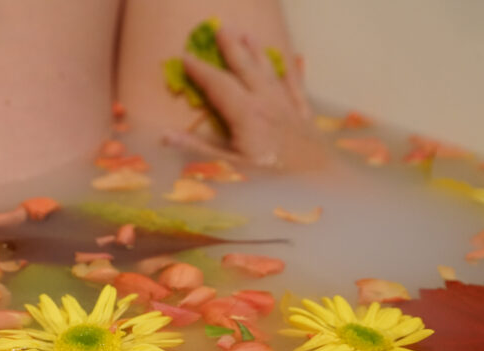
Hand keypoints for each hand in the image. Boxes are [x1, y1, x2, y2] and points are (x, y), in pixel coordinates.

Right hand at [163, 28, 325, 170]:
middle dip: (232, 48)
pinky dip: (291, 74)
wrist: (317, 189)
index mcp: (246, 115)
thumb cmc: (271, 184)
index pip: (218, 85)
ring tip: (249, 34)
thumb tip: (166, 136)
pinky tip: (290, 63)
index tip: (186, 57)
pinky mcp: (306, 119)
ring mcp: (288, 109)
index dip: (201, 71)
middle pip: (246, 69)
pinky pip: (296, 89)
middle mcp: (268, 104)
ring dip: (258, 53)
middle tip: (221, 27)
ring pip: (270, 73)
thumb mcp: (230, 171)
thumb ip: (200, 150)